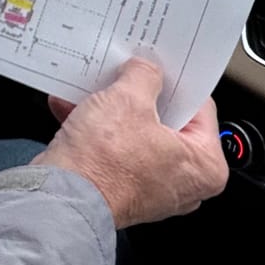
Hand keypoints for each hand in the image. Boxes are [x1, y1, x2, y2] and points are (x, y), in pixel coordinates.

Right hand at [37, 59, 227, 227]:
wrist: (59, 198)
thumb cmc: (104, 165)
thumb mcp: (128, 98)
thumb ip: (145, 75)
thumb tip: (145, 70)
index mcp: (205, 166)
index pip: (199, 108)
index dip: (175, 81)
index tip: (160, 66)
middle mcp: (183, 184)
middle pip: (166, 122)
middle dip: (139, 96)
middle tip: (128, 74)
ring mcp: (151, 190)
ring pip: (136, 135)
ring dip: (111, 110)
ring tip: (95, 90)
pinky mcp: (120, 191)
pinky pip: (114, 151)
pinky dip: (96, 131)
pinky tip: (73, 108)